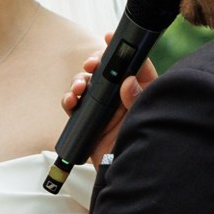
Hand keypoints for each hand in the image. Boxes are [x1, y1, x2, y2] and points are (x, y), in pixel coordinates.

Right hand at [63, 33, 157, 160]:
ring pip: (88, 84)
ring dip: (80, 80)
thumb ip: (138, 100)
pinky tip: (71, 100)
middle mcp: (122, 98)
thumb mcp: (145, 122)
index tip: (109, 36)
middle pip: (106, 71)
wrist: (126, 177)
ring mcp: (104, 109)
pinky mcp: (88, 121)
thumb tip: (127, 81)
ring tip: (79, 87)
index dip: (123, 49)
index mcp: (142, 93)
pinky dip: (69, 98)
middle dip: (95, 63)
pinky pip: (74, 104)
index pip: (136, 65)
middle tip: (91, 64)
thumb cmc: (144, 148)